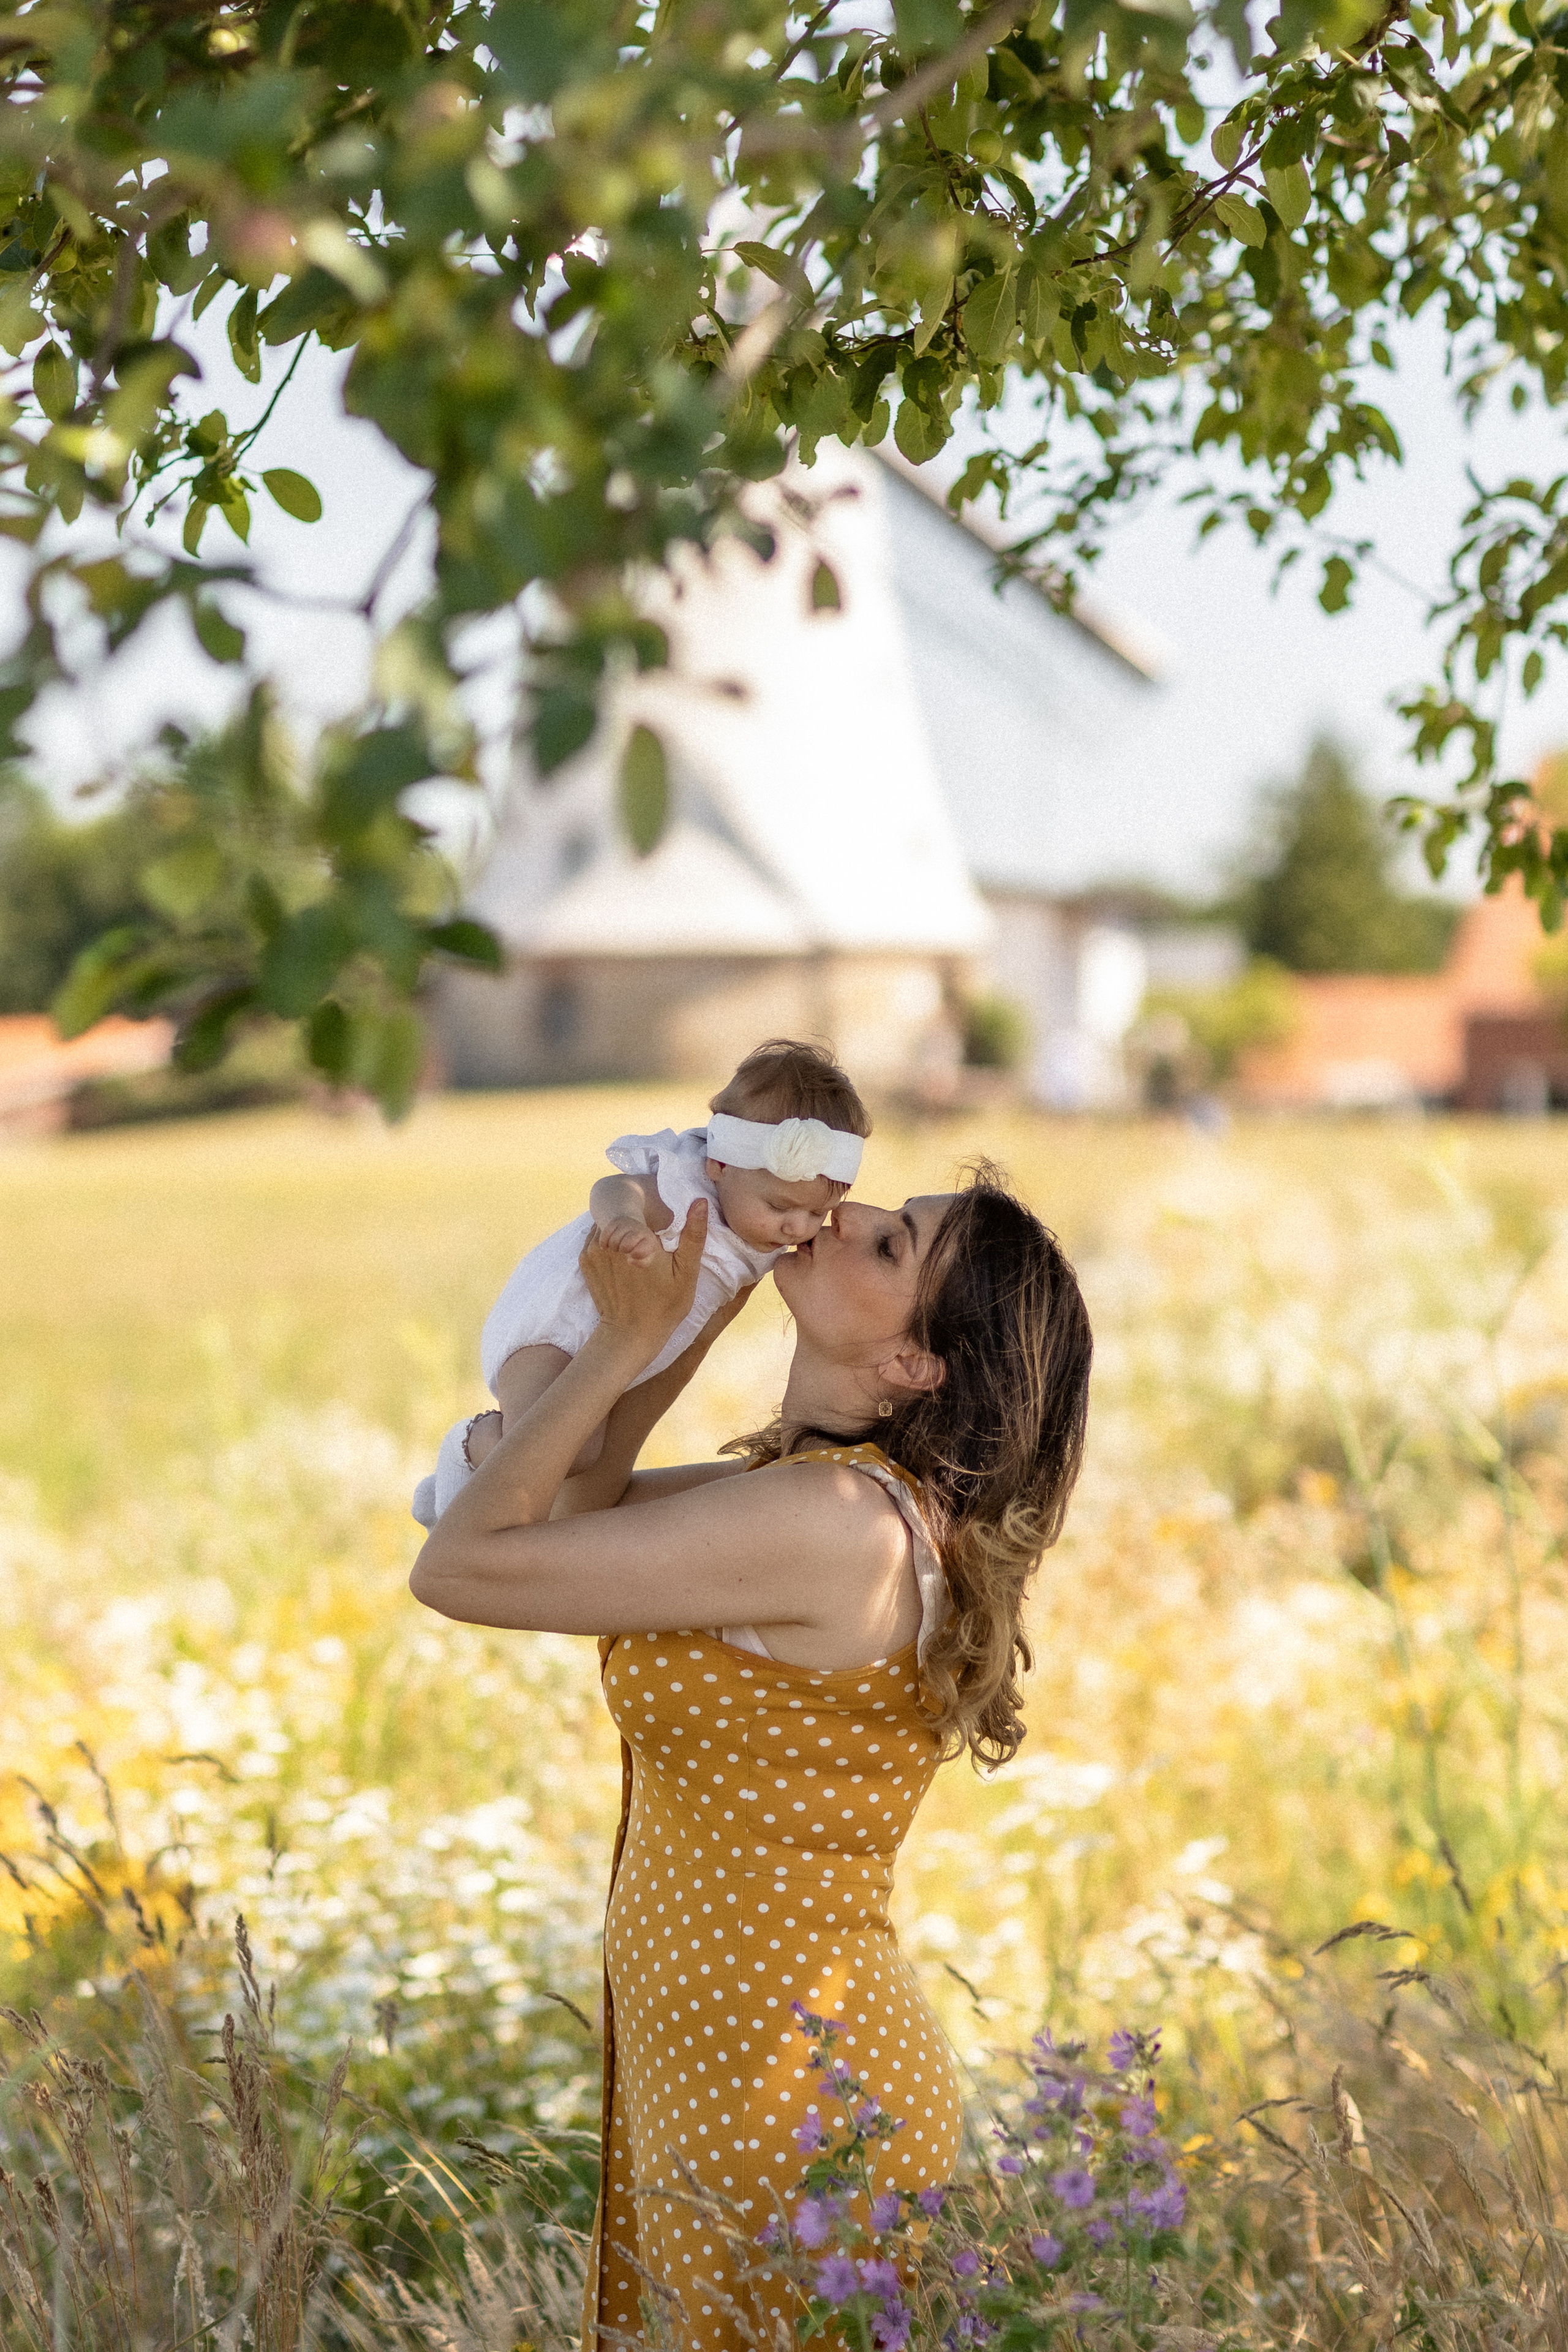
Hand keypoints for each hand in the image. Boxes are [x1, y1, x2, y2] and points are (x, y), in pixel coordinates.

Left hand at [579, 1198, 706, 1359]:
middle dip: (635, 1217)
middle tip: (650, 1238)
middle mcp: (611, 1238)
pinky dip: (608, 1239)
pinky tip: (622, 1256)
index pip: (641, 1202)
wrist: (630, 1334)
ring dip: (620, 1227)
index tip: (660, 1226)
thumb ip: (693, 1234)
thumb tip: (700, 1200)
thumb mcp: (687, 1272)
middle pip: (622, 1210)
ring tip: (636, 1246)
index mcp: (638, 1237)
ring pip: (607, 1220)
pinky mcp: (584, 1258)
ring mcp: (594, 1248)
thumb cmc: (665, 1305)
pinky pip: (595, 1235)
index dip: (652, 1209)